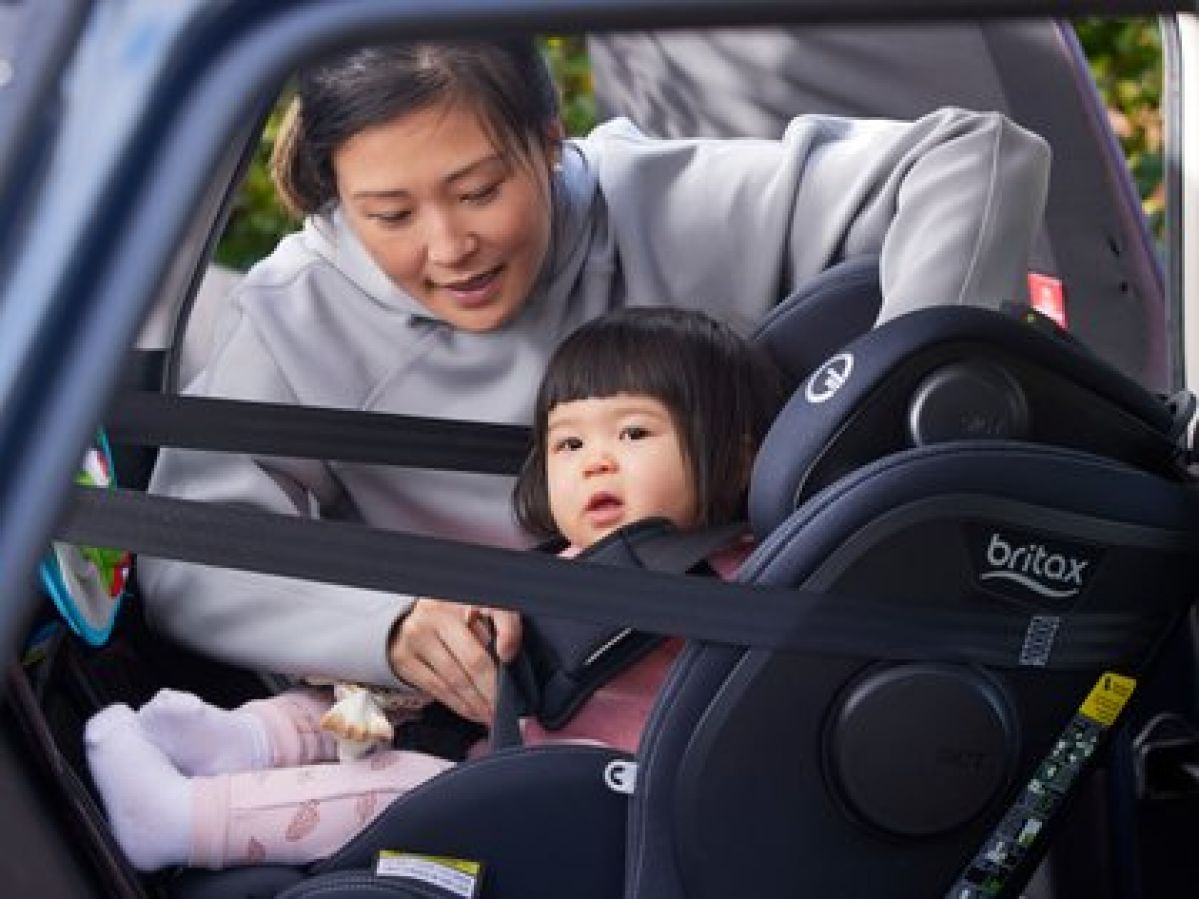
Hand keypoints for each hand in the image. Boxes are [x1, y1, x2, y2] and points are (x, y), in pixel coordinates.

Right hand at [388, 597, 521, 723]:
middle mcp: (438, 612)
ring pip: (455, 679)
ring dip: (477, 703)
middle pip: (473, 658)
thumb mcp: (476, 610)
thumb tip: (510, 656)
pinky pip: (437, 688)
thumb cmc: (453, 618)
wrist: (407, 619)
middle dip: (492, 689)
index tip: (510, 657)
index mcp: (464, 597)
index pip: (494, 610)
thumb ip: (496, 625)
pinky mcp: (404, 658)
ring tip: (491, 715)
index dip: (507, 633)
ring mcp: (418, 635)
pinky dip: (459, 704)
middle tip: (505, 709)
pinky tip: (472, 711)